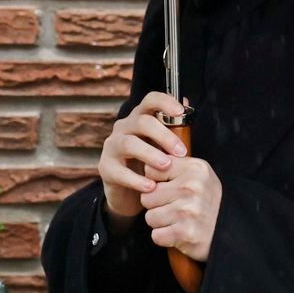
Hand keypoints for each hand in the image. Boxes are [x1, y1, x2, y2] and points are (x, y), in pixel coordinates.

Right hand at [97, 92, 186, 220]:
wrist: (130, 191)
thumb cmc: (152, 162)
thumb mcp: (166, 146)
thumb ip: (176, 130)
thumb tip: (188, 106)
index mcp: (141, 118)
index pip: (150, 100)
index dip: (165, 102)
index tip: (181, 112)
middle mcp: (124, 128)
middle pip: (141, 122)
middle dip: (164, 136)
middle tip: (181, 152)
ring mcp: (112, 146)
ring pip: (128, 143)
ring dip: (150, 154)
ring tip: (166, 166)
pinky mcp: (105, 167)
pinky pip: (119, 171)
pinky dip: (136, 180)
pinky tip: (151, 186)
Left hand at [139, 156, 222, 260]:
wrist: (230, 229)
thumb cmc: (206, 201)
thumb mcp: (198, 174)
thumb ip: (174, 165)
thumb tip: (145, 161)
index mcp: (195, 169)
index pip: (151, 171)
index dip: (156, 183)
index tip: (170, 188)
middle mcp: (193, 187)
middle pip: (147, 197)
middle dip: (157, 205)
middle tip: (176, 208)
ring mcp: (189, 210)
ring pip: (150, 217)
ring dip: (161, 223)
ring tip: (179, 220)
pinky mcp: (186, 232)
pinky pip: (156, 235)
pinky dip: (165, 238)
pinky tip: (179, 233)